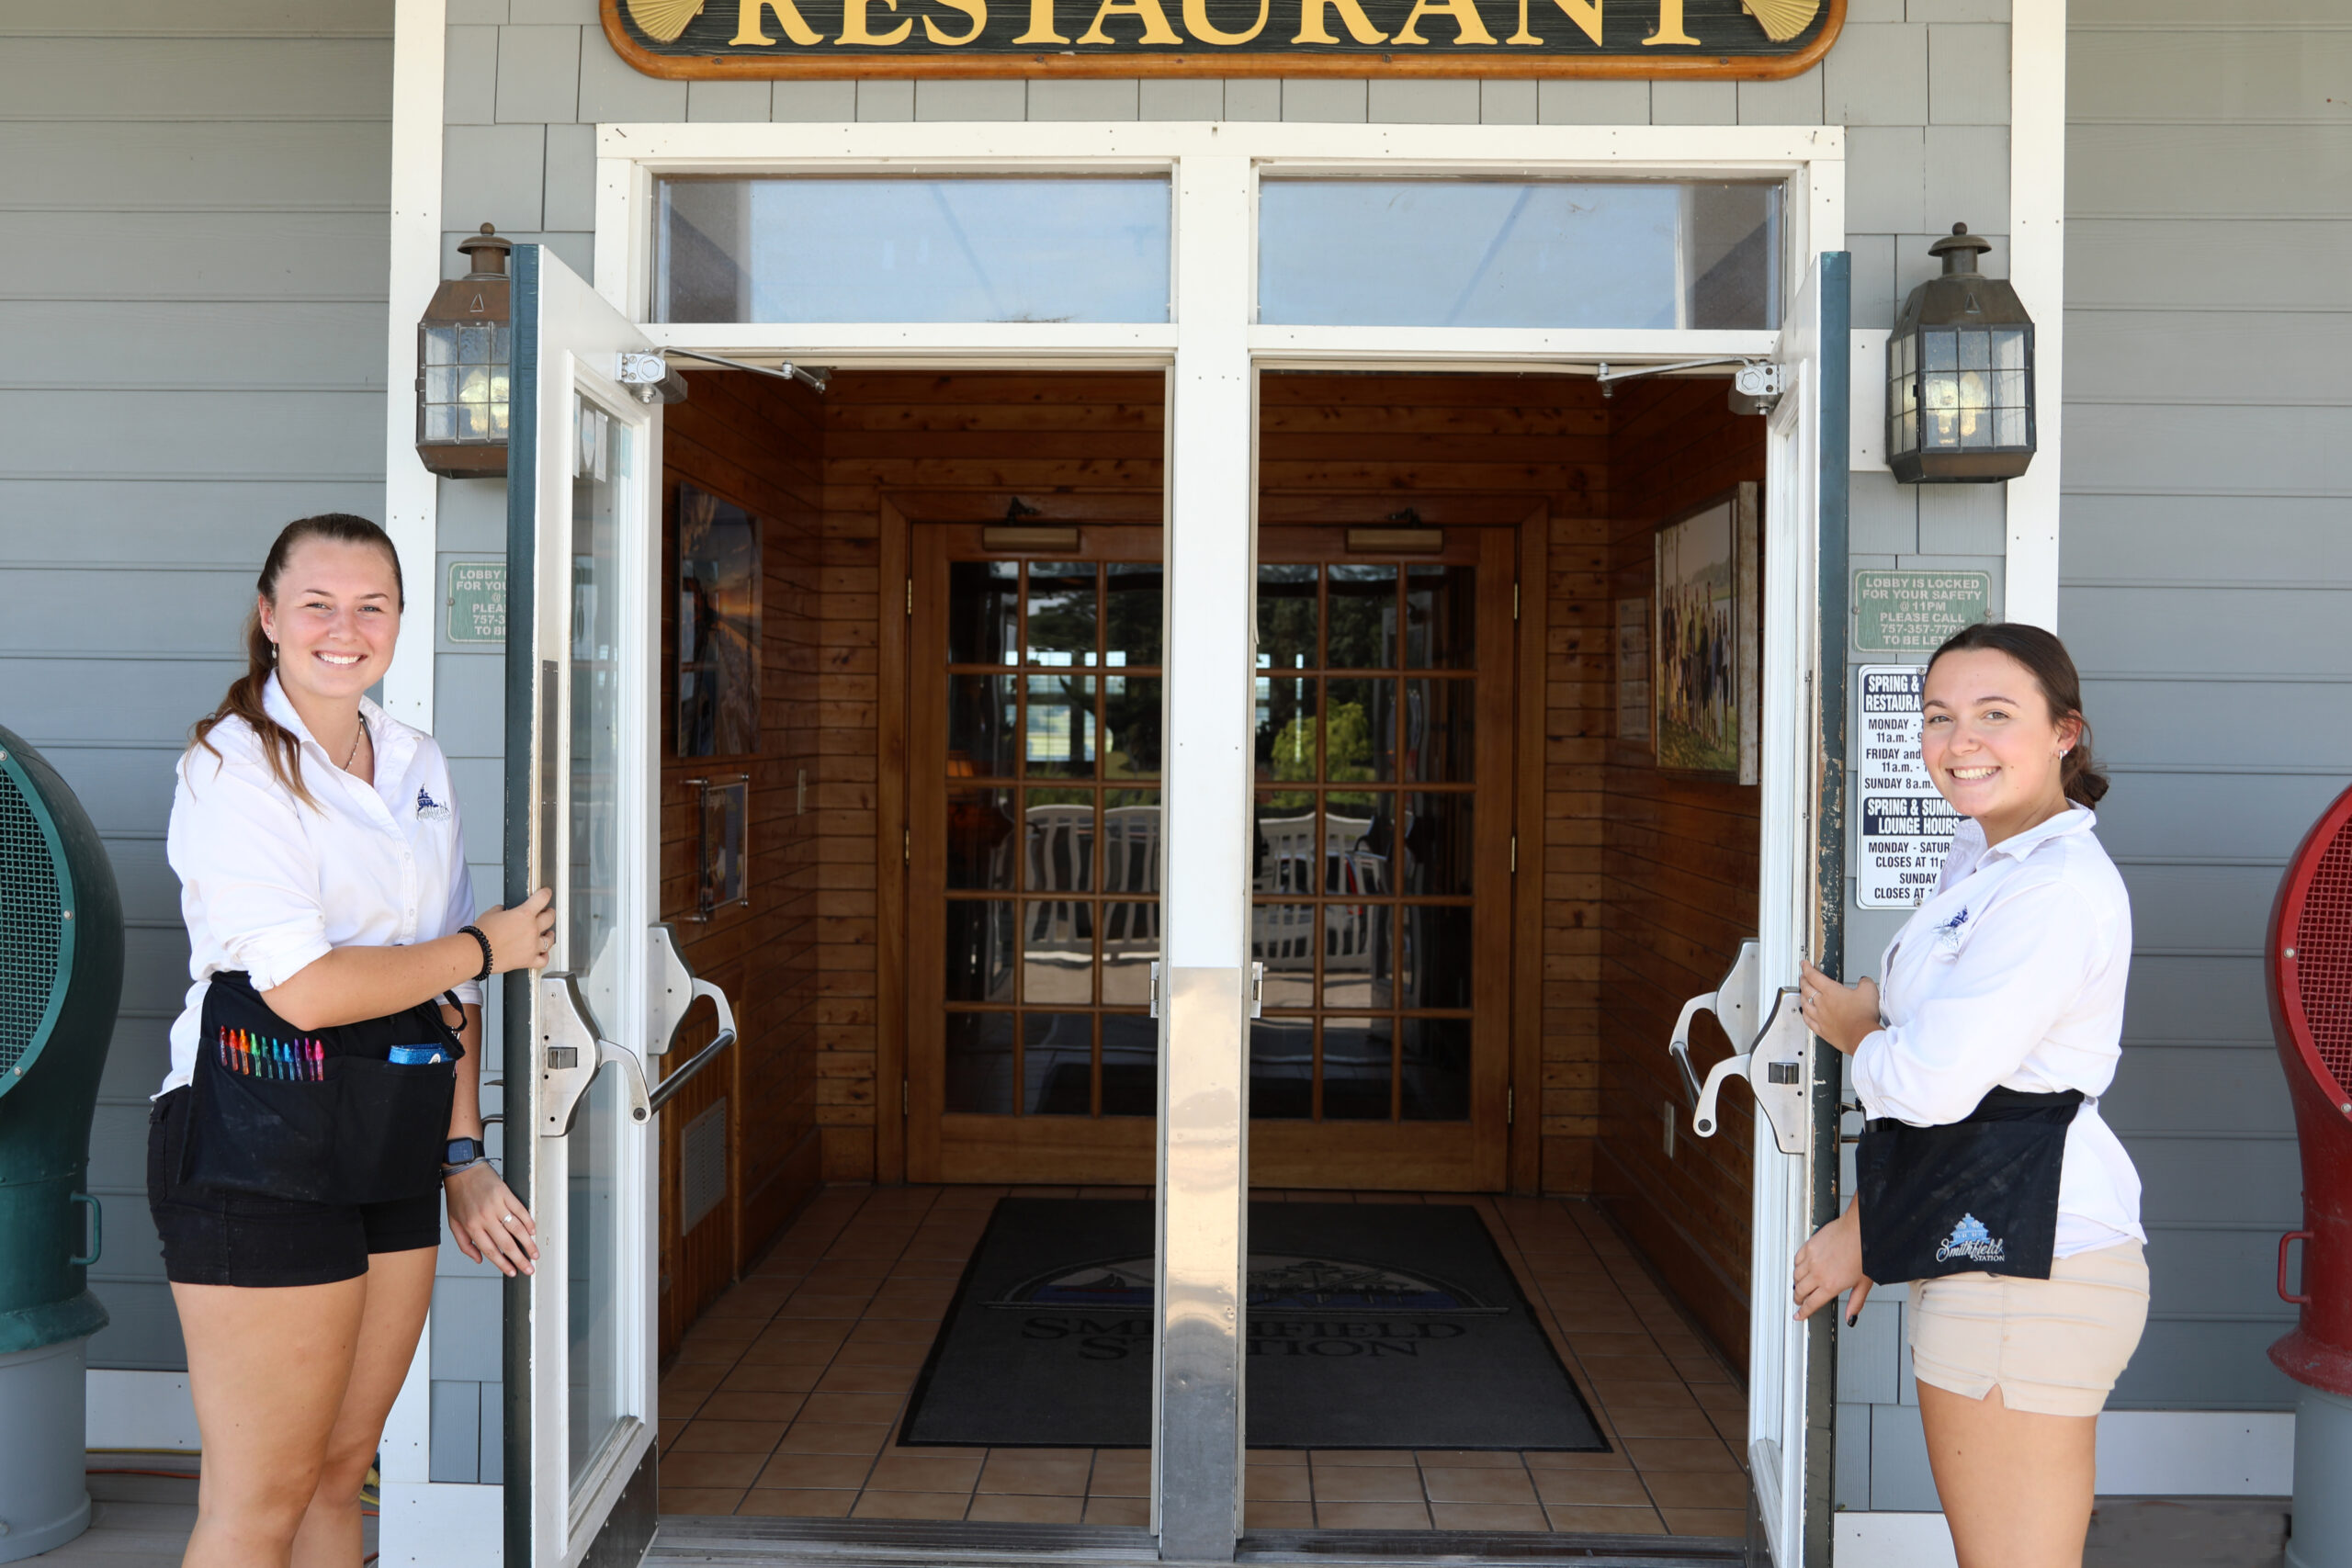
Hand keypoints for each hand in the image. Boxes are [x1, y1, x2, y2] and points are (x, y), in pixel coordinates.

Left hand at [444, 1163, 538, 1276]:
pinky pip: (520, 1210)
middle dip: (520, 1259)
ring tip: (535, 1253)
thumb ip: (464, 1244)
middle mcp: (485, 1217)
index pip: (490, 1250)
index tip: (512, 1272)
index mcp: (472, 1226)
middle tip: (529, 1268)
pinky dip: (528, 1222)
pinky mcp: (505, 1193)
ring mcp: (496, 1205)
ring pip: (516, 1228)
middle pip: (506, 1243)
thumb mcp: (454, 1223)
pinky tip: (532, 1231)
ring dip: (528, 1243)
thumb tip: (478, 1259)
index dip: (503, 1264)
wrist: (462, 1169)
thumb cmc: (458, 1196)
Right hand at [472, 888, 554, 975]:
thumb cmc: (480, 934)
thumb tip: (505, 911)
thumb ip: (502, 910)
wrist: (475, 952)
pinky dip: (544, 957)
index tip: (546, 893)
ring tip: (547, 934)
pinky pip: (543, 960)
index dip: (546, 893)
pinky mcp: (527, 960)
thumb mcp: (491, 913)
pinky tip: (543, 954)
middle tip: (547, 913)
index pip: (542, 898)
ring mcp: (531, 946)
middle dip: (549, 913)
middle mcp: (531, 929)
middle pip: (550, 918)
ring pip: (550, 940)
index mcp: (524, 914)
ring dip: (550, 935)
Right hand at [1793, 1198, 1871, 1324]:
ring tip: (1801, 1285)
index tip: (1799, 1315)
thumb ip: (1855, 1303)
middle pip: (1800, 1291)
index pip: (1811, 1304)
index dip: (1803, 1312)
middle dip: (1798, 1299)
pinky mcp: (1809, 1246)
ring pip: (1796, 1276)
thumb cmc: (1865, 1254)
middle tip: (1799, 1301)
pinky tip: (1802, 1267)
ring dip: (1797, 1283)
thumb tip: (1851, 1317)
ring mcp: (1812, 1259)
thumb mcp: (1864, 1284)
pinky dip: (1797, 1266)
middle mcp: (1818, 1273)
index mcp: (1831, 1285)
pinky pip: (1797, 1260)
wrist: (1860, 1230)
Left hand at [1798, 959, 1880, 1054]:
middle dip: (1803, 980)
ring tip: (1802, 993)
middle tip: (1803, 976)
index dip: (1807, 968)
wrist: (1862, 1036)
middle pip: (1807, 988)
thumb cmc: (1864, 1016)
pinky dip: (1805, 1015)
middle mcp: (1822, 1003)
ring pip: (1805, 1004)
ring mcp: (1820, 1017)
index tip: (1804, 964)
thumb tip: (1864, 981)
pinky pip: (1808, 1021)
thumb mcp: (1869, 991)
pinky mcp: (1822, 1030)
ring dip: (1802, 996)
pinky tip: (1805, 1014)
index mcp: (1831, 991)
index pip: (1814, 976)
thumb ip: (1865, 982)